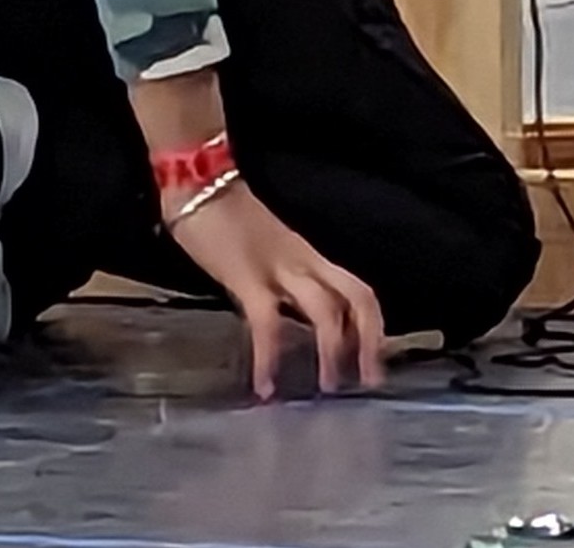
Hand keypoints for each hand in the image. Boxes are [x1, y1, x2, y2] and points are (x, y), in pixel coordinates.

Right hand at [166, 175, 385, 400]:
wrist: (199, 183)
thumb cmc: (225, 212)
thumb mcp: (266, 249)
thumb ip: (281, 278)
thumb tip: (286, 313)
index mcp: (309, 254)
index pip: (355, 289)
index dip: (372, 325)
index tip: (374, 359)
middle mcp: (306, 260)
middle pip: (357, 297)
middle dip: (370, 340)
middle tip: (370, 381)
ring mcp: (281, 269)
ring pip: (326, 311)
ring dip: (332, 353)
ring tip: (329, 389)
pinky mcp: (250, 280)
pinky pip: (269, 325)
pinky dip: (270, 359)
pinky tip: (265, 387)